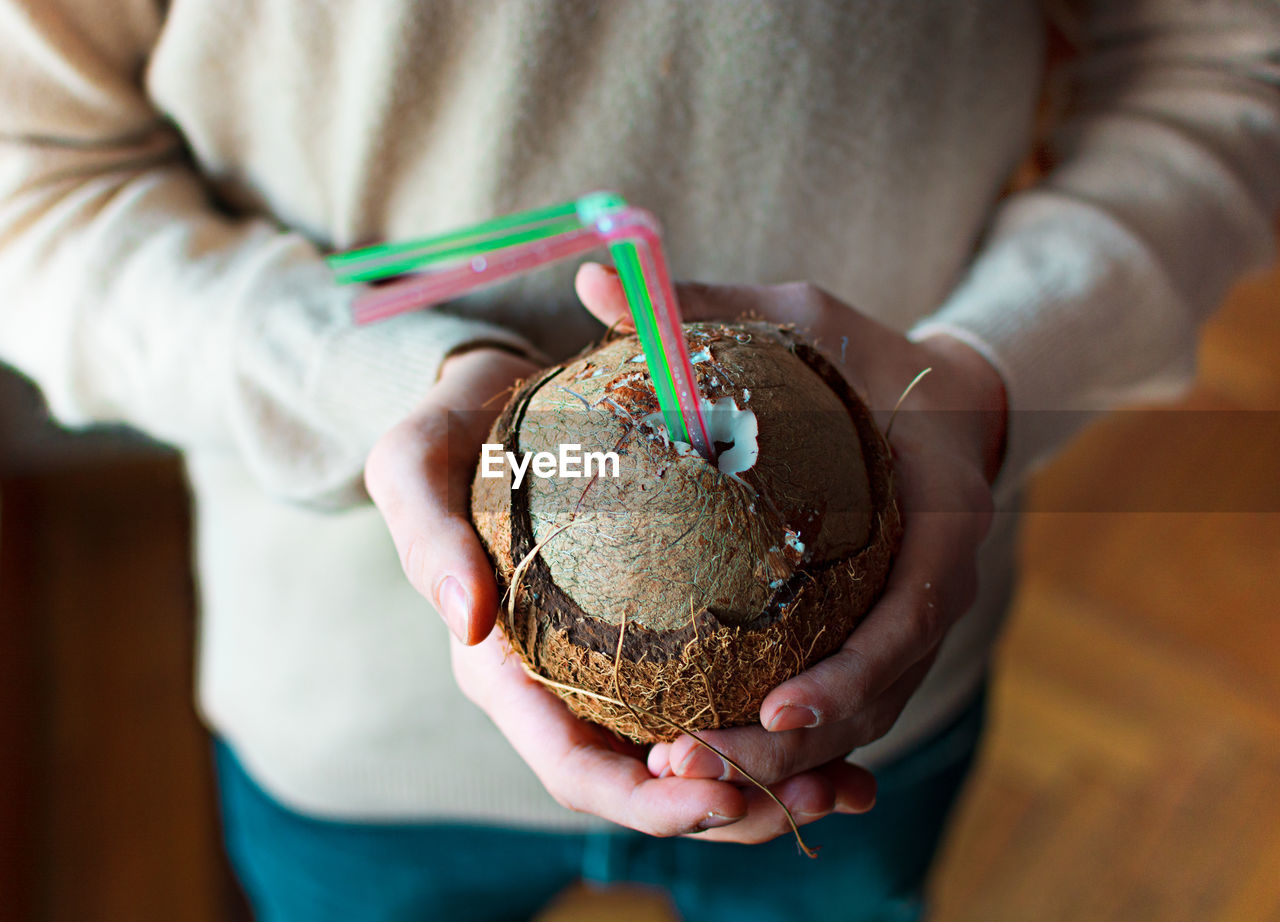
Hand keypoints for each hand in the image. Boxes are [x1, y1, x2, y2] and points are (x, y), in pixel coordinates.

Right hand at [365, 345, 876, 839]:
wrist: (505, 396)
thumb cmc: (456, 430)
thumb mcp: (417, 461)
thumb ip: (425, 533)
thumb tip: (469, 621)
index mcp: (506, 674)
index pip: (575, 768)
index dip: (646, 802)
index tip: (722, 795)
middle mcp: (568, 691)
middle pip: (652, 788)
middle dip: (731, 812)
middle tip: (818, 797)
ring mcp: (620, 673)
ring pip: (700, 760)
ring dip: (775, 784)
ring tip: (850, 785)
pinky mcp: (666, 639)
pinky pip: (727, 697)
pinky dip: (790, 726)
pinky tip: (849, 737)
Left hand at [575, 264, 1005, 821]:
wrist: (936, 393)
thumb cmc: (860, 356)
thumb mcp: (796, 316)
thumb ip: (700, 305)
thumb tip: (590, 277)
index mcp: (940, 515)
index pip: (911, 616)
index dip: (850, 675)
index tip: (775, 708)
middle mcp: (938, 583)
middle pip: (876, 694)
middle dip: (789, 746)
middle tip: (689, 763)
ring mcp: (913, 619)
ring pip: (857, 717)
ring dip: (779, 760)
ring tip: (680, 773)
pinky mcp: (881, 634)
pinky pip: (842, 701)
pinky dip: (787, 736)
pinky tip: (710, 750)